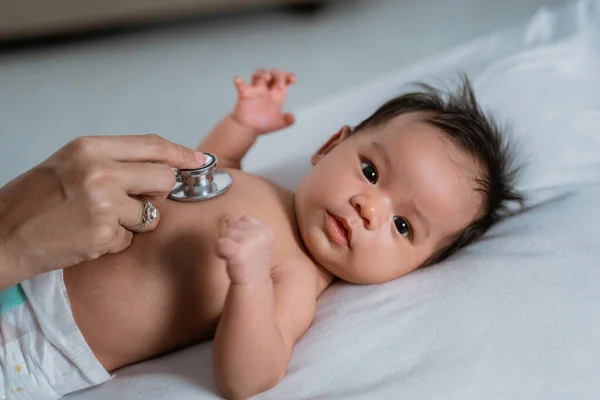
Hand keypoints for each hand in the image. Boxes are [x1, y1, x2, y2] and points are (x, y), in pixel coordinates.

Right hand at [0, 134, 204, 288]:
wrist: (3, 235)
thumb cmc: (35, 200)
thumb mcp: (72, 163)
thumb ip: (115, 161)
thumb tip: (162, 166)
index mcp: (91, 148)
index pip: (153, 145)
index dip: (182, 154)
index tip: (199, 160)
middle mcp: (101, 172)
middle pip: (164, 178)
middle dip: (159, 193)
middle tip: (138, 199)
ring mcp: (105, 204)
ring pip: (153, 214)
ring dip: (135, 221)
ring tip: (100, 219)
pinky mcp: (105, 235)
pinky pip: (132, 238)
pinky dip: (117, 240)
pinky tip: (90, 235)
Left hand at [216, 216, 274, 284]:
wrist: (253, 285)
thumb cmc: (251, 262)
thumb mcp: (257, 240)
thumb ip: (248, 228)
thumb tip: (229, 220)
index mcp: (267, 230)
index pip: (244, 219)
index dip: (240, 231)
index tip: (245, 246)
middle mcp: (260, 234)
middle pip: (233, 224)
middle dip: (231, 237)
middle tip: (239, 252)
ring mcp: (249, 242)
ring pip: (225, 233)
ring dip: (225, 244)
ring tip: (235, 256)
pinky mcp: (238, 252)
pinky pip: (219, 244)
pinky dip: (219, 251)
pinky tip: (227, 259)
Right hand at [231, 68, 295, 134]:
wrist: (248, 129)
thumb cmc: (262, 123)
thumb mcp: (278, 123)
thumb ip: (287, 121)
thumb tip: (292, 117)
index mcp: (277, 94)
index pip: (285, 80)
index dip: (289, 77)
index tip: (293, 80)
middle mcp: (267, 89)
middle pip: (273, 73)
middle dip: (279, 75)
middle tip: (280, 85)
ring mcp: (255, 90)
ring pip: (258, 74)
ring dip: (262, 73)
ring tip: (266, 78)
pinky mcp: (244, 94)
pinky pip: (241, 85)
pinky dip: (239, 81)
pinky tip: (239, 81)